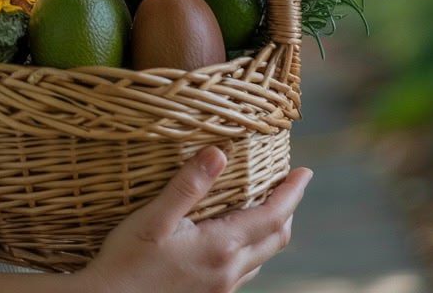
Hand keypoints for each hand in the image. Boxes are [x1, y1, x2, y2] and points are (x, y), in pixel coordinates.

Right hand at [75, 145, 313, 292]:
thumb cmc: (127, 260)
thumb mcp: (154, 217)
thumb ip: (188, 185)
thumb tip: (219, 153)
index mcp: (220, 247)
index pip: (272, 217)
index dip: (292, 193)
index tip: (306, 172)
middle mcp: (228, 271)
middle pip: (275, 239)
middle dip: (288, 209)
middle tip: (291, 184)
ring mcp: (220, 288)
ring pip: (262, 256)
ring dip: (272, 229)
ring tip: (268, 205)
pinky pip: (245, 269)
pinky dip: (253, 246)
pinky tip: (236, 238)